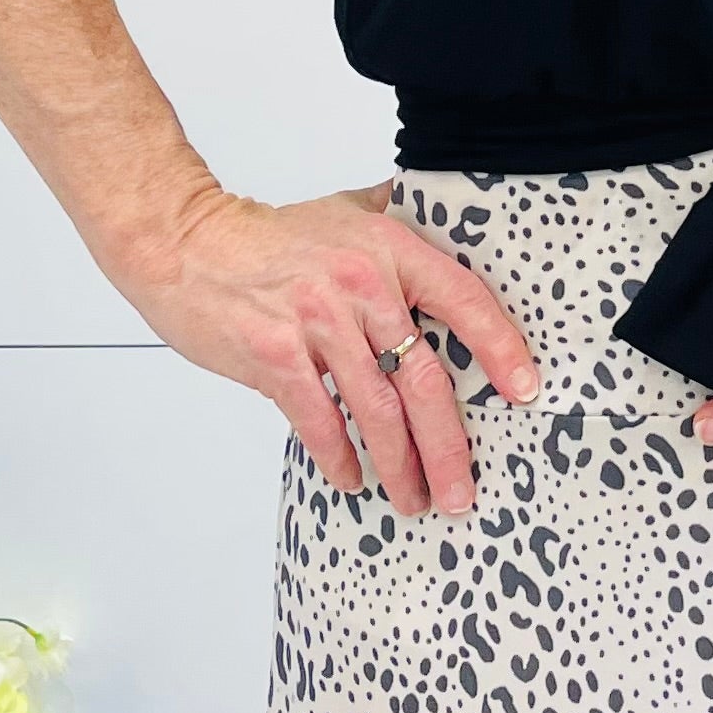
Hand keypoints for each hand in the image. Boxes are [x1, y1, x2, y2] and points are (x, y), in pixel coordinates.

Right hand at [113, 181, 540, 516]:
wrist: (188, 244)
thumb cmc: (267, 236)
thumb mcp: (344, 211)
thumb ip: (393, 215)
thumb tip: (440, 212)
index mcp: (387, 249)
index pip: (463, 299)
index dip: (500, 347)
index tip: (525, 389)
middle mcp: (360, 286)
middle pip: (424, 378)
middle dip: (449, 447)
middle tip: (462, 491)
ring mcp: (317, 324)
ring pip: (377, 410)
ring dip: (400, 465)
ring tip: (415, 500)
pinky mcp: (275, 357)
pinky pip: (320, 421)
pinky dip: (339, 457)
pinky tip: (352, 479)